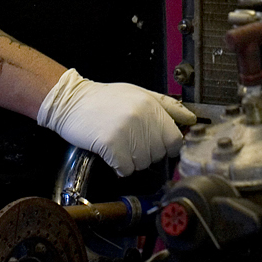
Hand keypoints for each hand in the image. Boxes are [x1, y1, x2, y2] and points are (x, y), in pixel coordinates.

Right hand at [36, 68, 195, 175]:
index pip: (174, 139)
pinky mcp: (110, 144)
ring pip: (142, 164)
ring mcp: (126, 131)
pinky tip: (110, 152)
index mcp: (151, 104)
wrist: (71, 100)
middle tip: (129, 140)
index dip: (165, 146)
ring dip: (131, 160)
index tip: (153, 144)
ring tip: (118, 143)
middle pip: (158, 154)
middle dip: (146, 153)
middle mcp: (141, 117)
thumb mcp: (139, 93)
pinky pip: (125, 169)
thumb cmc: (105, 99)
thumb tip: (191, 119)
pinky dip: (118, 166)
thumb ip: (167, 106)